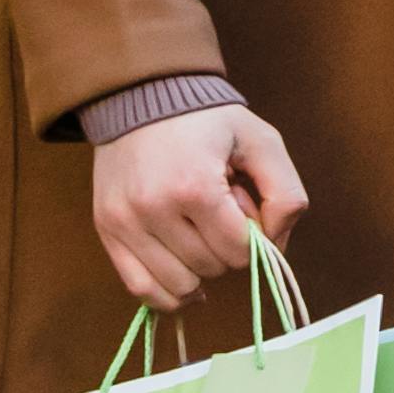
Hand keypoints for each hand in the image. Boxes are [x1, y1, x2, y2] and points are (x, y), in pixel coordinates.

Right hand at [90, 99, 306, 310]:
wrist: (142, 98)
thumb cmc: (207, 121)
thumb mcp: (261, 141)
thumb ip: (286, 194)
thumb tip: (276, 246)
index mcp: (195, 185)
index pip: (240, 251)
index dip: (253, 236)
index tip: (242, 206)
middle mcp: (154, 208)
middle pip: (212, 268)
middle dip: (225, 247)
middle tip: (217, 210)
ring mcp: (125, 222)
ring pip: (180, 285)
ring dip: (199, 267)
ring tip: (194, 228)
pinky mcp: (107, 230)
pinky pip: (140, 289)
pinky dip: (168, 294)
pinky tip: (185, 277)